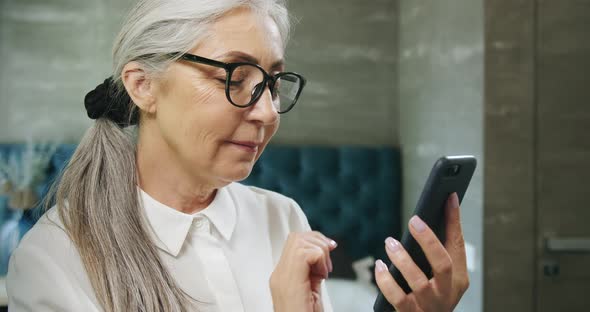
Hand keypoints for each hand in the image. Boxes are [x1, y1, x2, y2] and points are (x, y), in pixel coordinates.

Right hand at [270, 231, 336, 311]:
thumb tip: (322, 252)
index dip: (315, 240)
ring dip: (320, 252)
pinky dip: (320, 260)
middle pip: (296, 237)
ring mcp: (282, 277)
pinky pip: (307, 254)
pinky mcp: (290, 282)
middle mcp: (279, 274)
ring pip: (301, 241)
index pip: (295, 241)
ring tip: (323, 273)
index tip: (329, 251)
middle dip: (318, 242)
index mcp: (283, 275)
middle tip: (327, 263)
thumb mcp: (311, 290)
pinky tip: (322, 276)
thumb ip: (312, 272)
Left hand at [374, 193, 469, 311]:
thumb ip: (442, 247)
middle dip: (428, 240)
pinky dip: (386, 281)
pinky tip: (380, 267)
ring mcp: (429, 305)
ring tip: (390, 243)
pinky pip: (397, 298)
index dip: (454, 221)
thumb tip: (443, 207)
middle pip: (442, 264)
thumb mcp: (444, 275)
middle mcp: (446, 293)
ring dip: (402, 259)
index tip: (448, 197)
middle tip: (414, 220)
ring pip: (418, 281)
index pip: (457, 245)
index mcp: (458, 279)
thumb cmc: (433, 295)